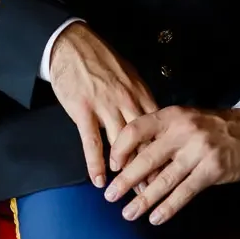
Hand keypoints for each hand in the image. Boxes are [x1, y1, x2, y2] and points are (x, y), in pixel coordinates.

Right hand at [49, 22, 157, 188]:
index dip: (163, 149)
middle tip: (154, 190)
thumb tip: (151, 115)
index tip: (168, 169)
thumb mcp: (127, 73)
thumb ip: (138, 95)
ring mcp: (104, 106)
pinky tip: (99, 181)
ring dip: (125, 171)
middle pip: (143, 140)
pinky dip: (96, 164)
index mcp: (138, 91)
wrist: (71, 45)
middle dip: (149, 167)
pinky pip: (92, 142)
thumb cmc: (99, 59)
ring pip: (120, 145)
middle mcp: (125, 100)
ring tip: (130, 193)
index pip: (157, 126)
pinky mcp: (83, 111)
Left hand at [105, 106, 239, 224]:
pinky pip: (185, 192)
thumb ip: (161, 134)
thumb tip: (133, 158)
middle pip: (147, 157)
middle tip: (110, 195)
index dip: (121, 148)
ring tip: (129, 213)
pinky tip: (156, 217)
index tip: (111, 165)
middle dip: (125, 180)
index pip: (137, 129)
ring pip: (164, 179)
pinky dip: (168, 207)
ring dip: (143, 200)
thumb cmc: (211, 126)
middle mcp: (183, 131)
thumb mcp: (184, 119)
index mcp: (172, 115)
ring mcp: (198, 150)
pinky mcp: (212, 169)